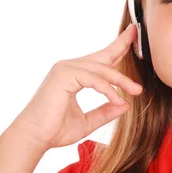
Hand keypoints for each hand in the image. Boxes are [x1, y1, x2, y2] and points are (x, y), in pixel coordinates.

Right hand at [10, 24, 142, 150]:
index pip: (101, 59)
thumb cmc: (55, 130)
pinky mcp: (64, 76)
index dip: (117, 48)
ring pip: (102, 69)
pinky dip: (108, 90)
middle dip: (122, 45)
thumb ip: (105, 112)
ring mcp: (65, 69)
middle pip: (103, 56)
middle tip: (137, 35)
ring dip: (121, 80)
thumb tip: (125, 105)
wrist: (34, 138)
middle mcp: (69, 67)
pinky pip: (94, 79)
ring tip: (136, 91)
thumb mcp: (87, 122)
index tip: (132, 35)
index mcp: (74, 75)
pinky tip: (118, 100)